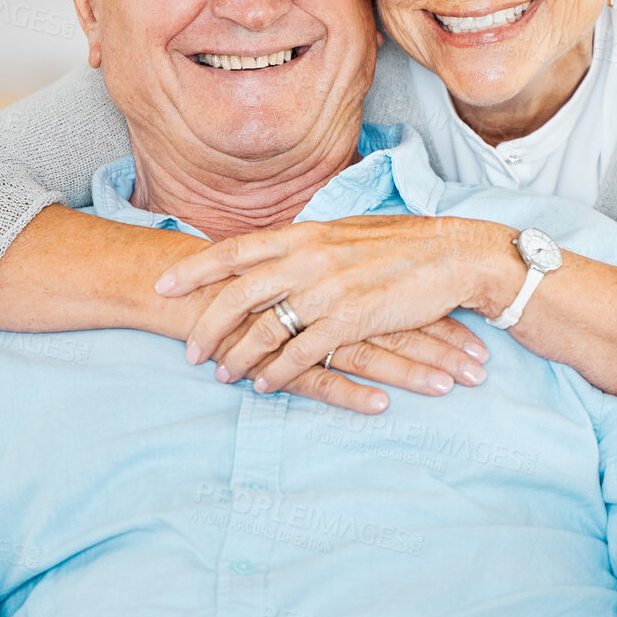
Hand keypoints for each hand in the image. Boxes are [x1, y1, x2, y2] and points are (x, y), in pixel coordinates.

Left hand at [156, 216, 518, 396]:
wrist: (454, 255)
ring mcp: (328, 289)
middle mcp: (309, 258)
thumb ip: (308, 243)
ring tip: (222, 375)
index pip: (235, 250)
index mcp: (305, 233)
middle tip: (189, 349)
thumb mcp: (347, 231)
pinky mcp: (351, 320)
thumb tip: (280, 250)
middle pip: (238, 293)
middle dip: (207, 325)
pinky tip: (264, 386)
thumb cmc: (403, 243)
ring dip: (238, 357)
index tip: (163, 285)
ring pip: (265, 328)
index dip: (194, 269)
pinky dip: (277, 372)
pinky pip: (301, 353)